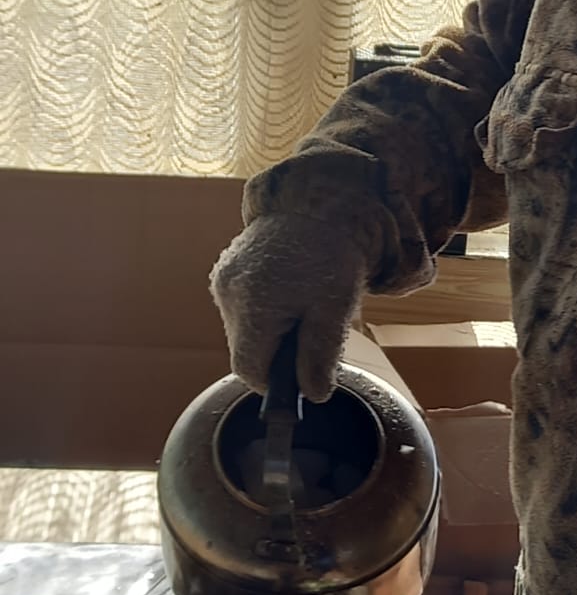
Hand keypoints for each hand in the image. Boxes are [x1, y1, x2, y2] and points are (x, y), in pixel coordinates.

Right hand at [210, 212, 367, 401]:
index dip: (278, 380)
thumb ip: (320, 355)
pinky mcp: (226, 267)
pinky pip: (242, 304)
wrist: (320, 201)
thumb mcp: (335, 308)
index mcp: (253, 307)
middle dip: (278, 349)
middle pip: (246, 349)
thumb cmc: (331, 252)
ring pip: (243, 328)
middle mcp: (229, 293)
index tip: (303, 370)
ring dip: (271, 327)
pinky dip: (264, 306)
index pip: (251, 371)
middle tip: (312, 325)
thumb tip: (314, 394)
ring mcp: (223, 278)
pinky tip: (290, 286)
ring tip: (303, 300)